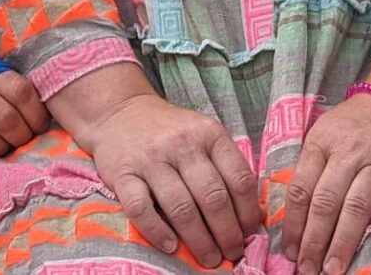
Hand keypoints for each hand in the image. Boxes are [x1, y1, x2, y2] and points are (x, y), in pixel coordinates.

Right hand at [83, 90, 259, 267]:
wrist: (120, 112)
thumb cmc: (170, 131)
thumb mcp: (203, 135)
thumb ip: (224, 166)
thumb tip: (250, 215)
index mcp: (209, 134)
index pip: (239, 178)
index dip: (247, 212)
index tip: (249, 234)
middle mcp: (183, 144)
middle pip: (213, 197)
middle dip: (227, 232)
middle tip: (232, 253)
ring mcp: (151, 159)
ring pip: (181, 207)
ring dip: (200, 240)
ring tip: (210, 259)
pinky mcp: (123, 173)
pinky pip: (141, 209)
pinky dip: (157, 232)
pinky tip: (170, 247)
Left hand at [284, 91, 370, 274]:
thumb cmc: (356, 122)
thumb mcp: (324, 133)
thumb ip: (310, 168)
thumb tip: (292, 216)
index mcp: (322, 142)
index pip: (301, 189)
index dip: (293, 224)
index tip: (289, 252)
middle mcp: (350, 151)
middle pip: (326, 202)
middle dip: (314, 241)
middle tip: (308, 270)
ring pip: (358, 205)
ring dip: (344, 242)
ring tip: (334, 269)